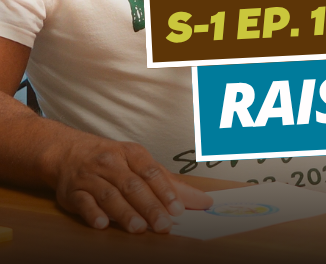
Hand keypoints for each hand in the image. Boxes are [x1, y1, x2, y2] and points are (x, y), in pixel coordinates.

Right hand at [50, 133, 211, 232]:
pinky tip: (102, 224)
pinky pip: (82, 203)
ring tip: (138, 228)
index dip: (165, 191)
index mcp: (132, 154)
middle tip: (163, 225)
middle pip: (133, 186)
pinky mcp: (72, 192)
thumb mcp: (141, 163)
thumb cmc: (113, 160)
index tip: (178, 208)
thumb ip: (170, 184)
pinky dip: (92, 213)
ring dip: (124, 213)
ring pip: (110, 195)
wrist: (67, 152)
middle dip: (150, 206)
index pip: (151, 172)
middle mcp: (111, 163)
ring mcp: (90, 177)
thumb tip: (202, 201)